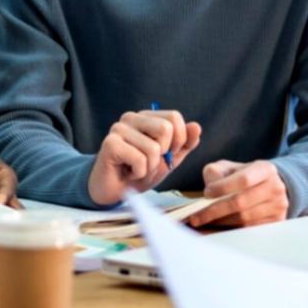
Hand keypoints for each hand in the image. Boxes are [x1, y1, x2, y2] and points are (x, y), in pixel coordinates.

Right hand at [86, 109, 201, 204]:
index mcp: (146, 117)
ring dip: (150, 167)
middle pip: (165, 129)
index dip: (178, 139)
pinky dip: (139, 172)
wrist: (112, 191)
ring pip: (153, 148)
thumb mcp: (168, 159)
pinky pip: (139, 159)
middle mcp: (131, 118)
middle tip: (149, 162)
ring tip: (137, 169)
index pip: (174, 116)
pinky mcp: (110, 143)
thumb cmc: (138, 172)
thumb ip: (184, 144)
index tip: (166, 154)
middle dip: (164, 154)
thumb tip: (196, 126)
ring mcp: (118, 129)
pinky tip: (128, 172)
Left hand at [190, 159, 288, 226]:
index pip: (244, 179)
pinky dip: (229, 230)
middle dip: (215, 210)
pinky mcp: (275, 223)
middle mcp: (275, 188)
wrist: (267, 188)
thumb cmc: (243, 177)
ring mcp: (277, 207)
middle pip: (242, 202)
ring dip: (220, 222)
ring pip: (244, 219)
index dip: (223, 187)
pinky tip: (215, 228)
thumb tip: (210, 188)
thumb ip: (217, 172)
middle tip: (196, 216)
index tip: (206, 193)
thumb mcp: (230, 168)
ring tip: (202, 221)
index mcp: (265, 169)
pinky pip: (248, 230)